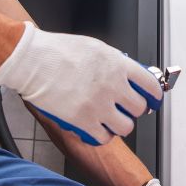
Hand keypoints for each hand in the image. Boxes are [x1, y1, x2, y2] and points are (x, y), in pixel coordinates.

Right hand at [0, 22, 162, 144]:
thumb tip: (126, 75)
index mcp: (118, 65)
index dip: (154, 95)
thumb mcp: (96, 48)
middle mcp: (113, 86)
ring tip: (110, 120)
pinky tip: (96, 128)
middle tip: (125, 109)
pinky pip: (103, 138)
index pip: (151, 85)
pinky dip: (101, 135)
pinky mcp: (83, 121)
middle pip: (139, 108)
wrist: (32, 61)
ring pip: (125, 127)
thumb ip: (114, 63)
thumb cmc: (57, 51)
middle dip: (133, 110)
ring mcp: (99, 105)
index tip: (152, 100)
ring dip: (119, 125)